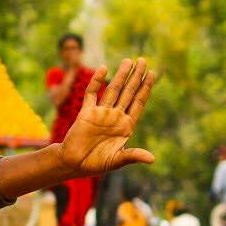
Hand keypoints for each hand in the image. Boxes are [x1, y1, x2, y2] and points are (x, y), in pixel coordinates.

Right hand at [55, 58, 157, 176]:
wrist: (73, 164)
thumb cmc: (96, 164)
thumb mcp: (116, 161)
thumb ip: (132, 156)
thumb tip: (151, 159)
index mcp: (126, 126)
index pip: (138, 102)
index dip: (145, 88)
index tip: (152, 74)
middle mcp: (115, 116)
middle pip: (128, 92)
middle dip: (136, 77)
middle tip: (143, 60)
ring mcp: (101, 112)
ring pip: (113, 89)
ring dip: (121, 75)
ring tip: (129, 61)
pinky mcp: (86, 112)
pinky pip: (92, 93)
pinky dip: (97, 81)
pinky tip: (104, 68)